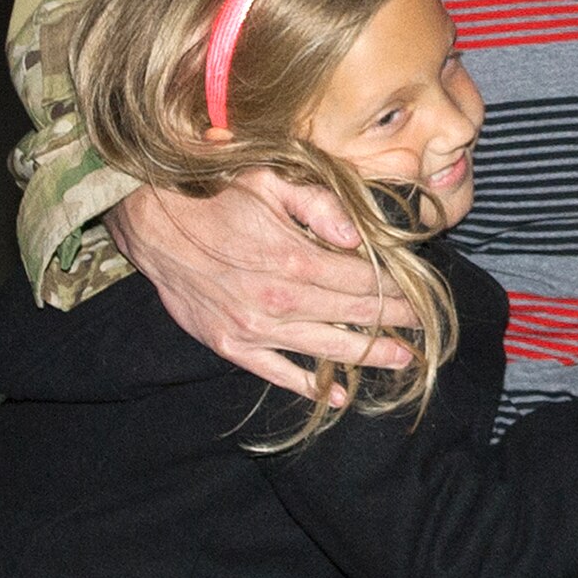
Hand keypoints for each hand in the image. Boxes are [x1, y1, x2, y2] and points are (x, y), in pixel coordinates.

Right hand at [107, 170, 419, 399]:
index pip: (360, 280)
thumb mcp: (270, 182)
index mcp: (294, 259)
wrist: (153, 223)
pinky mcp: (231, 344)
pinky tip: (337, 396)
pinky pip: (277, 373)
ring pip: (324, 348)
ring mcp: (254, 328)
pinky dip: (309, 385)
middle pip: (350, 315)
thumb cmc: (214, 194)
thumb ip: (319, 206)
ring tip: (401, 358)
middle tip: (423, 327)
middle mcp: (278, 299)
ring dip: (367, 355)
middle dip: (392, 321)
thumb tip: (358, 236)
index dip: (395, 289)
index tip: (421, 294)